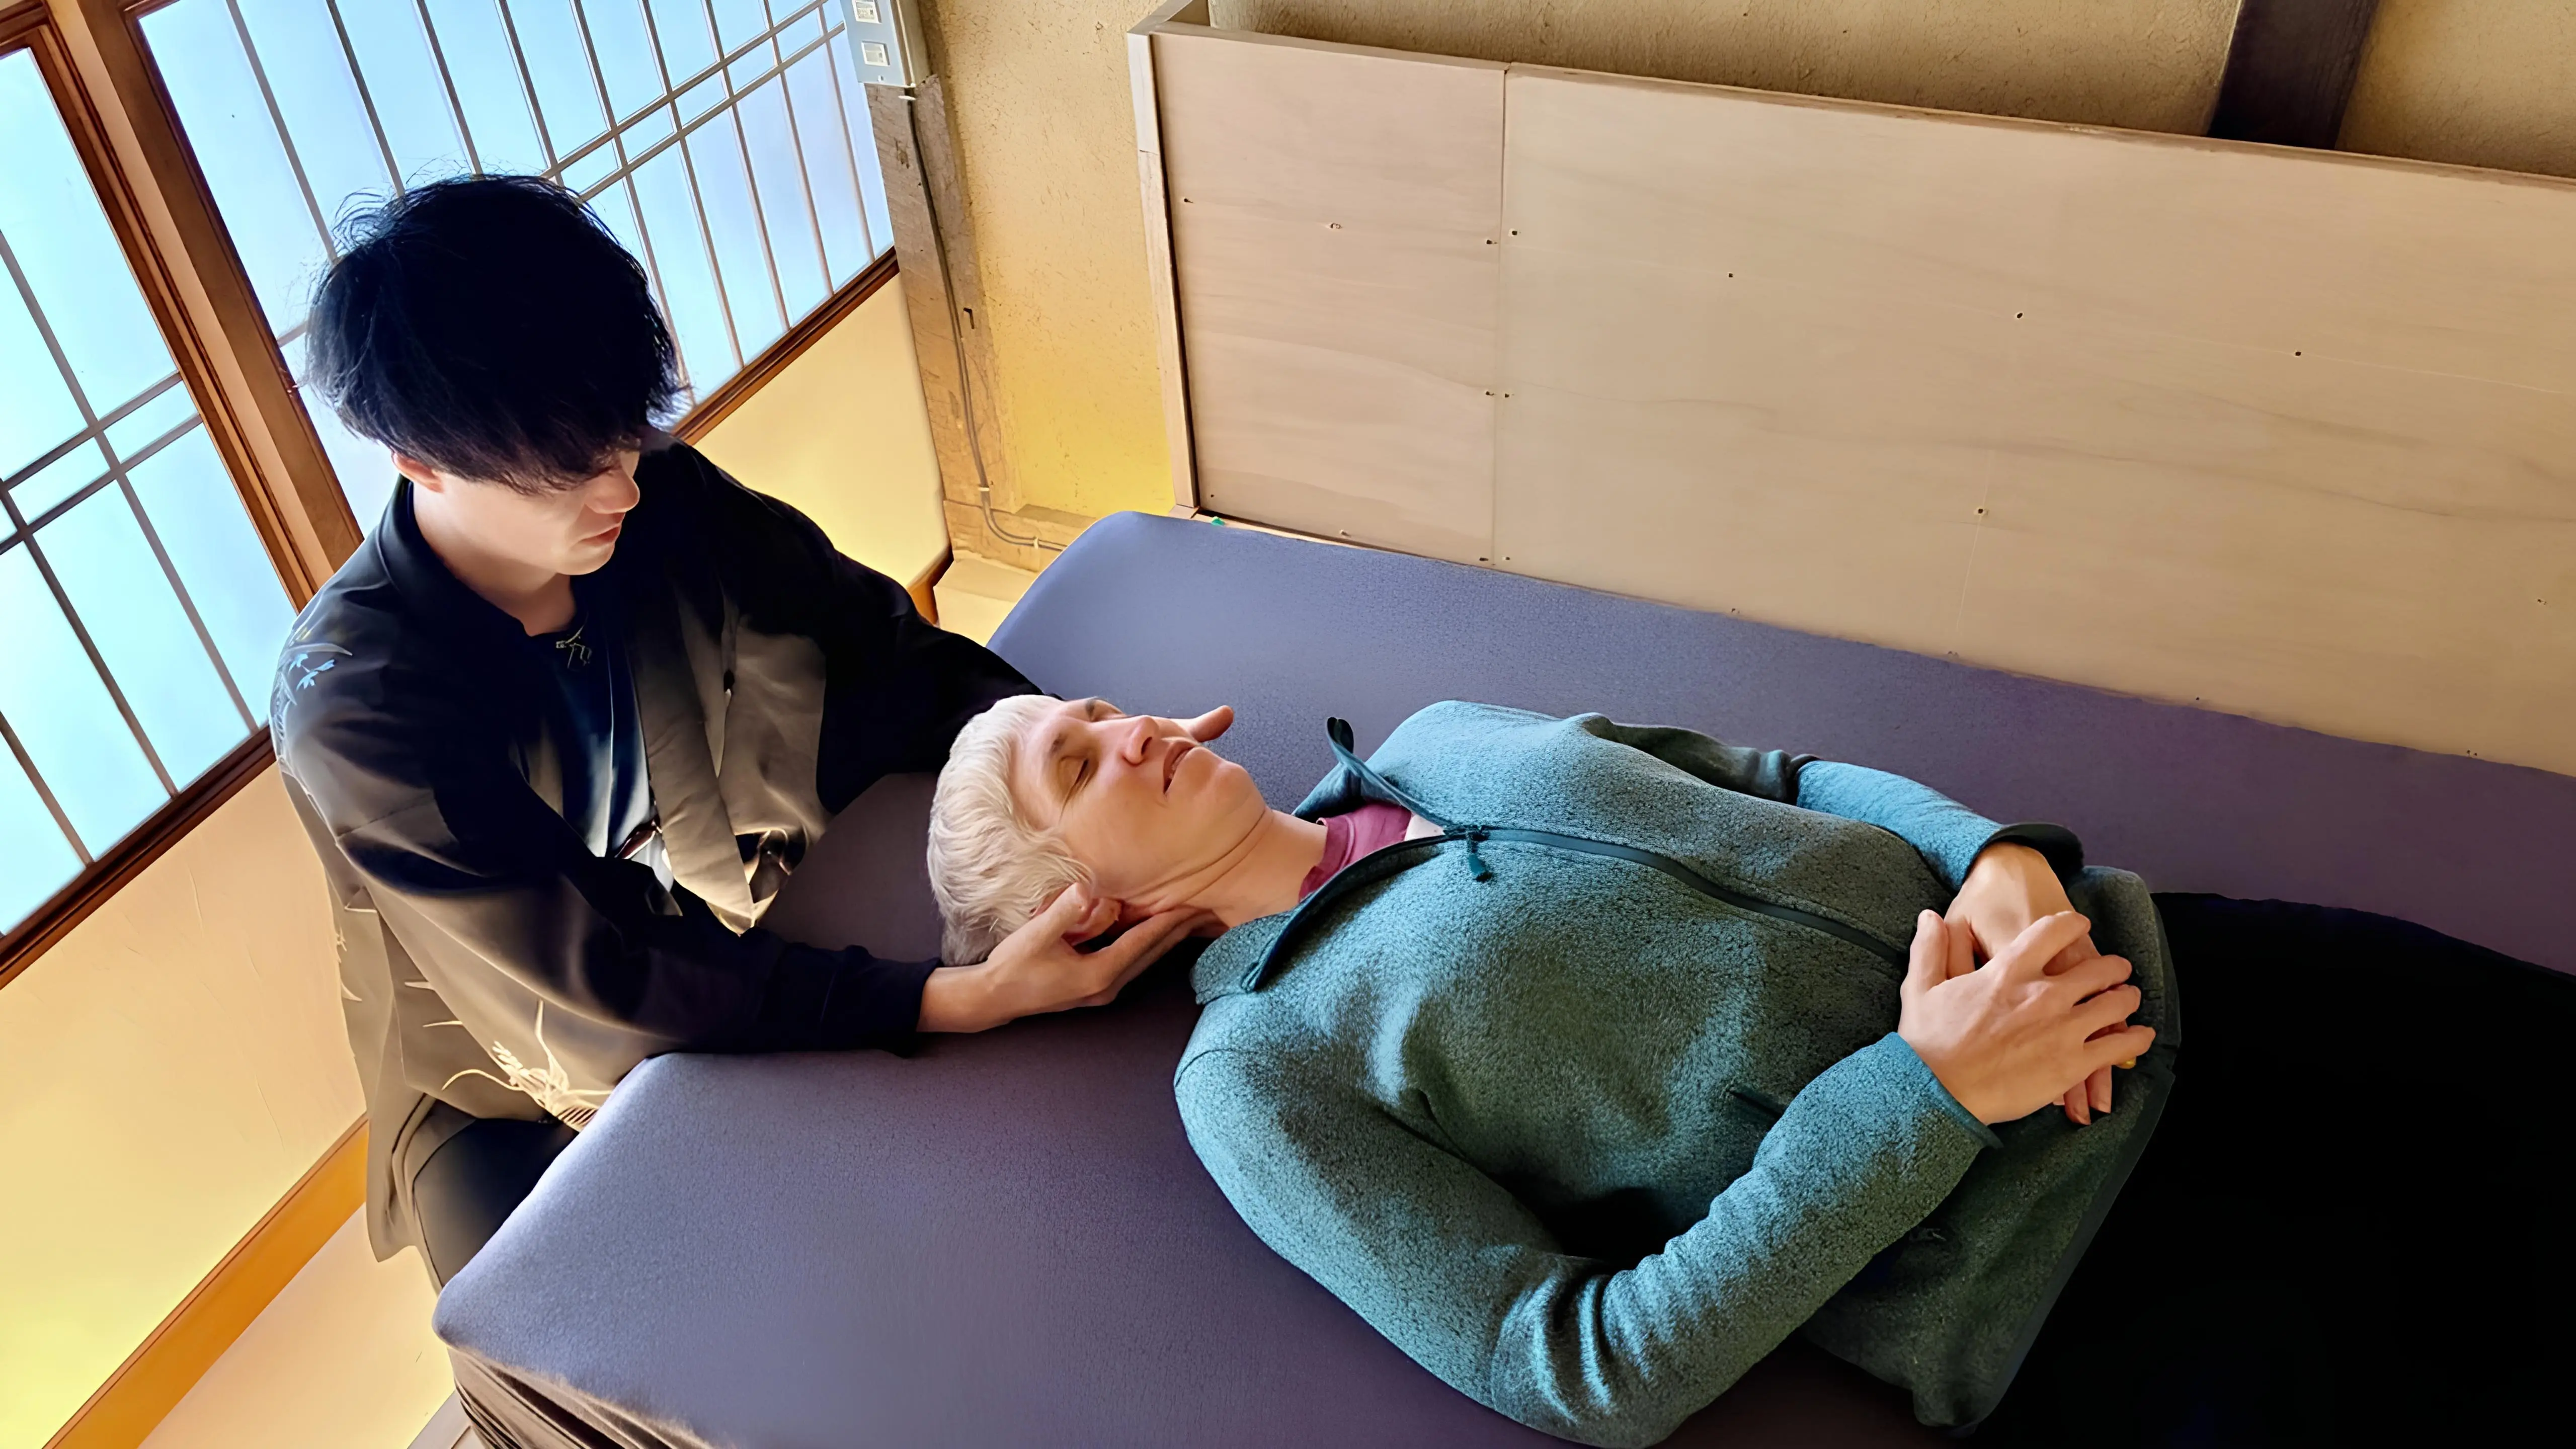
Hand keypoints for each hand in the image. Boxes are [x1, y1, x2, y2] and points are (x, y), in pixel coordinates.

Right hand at [918, 883, 1205, 1032]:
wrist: (994, 997)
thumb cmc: (1013, 966)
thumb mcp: (1036, 936)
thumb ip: (1063, 913)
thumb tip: (1086, 891)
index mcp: (1099, 974)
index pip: (1144, 942)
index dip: (1170, 921)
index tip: (1195, 903)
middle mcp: (1108, 986)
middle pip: (1154, 953)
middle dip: (1181, 930)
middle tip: (1209, 908)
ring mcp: (1104, 989)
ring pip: (1147, 959)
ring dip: (1169, 938)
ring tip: (1192, 918)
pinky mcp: (1096, 986)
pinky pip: (1133, 962)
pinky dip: (1150, 945)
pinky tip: (1157, 932)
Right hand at [1948, 844, 2117, 1124]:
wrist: (1937, 1091)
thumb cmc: (1927, 1042)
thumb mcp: (1920, 987)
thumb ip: (1931, 948)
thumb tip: (1929, 917)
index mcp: (2009, 972)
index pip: (2052, 932)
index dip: (2072, 924)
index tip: (2080, 924)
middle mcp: (2043, 994)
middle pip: (2096, 968)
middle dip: (2112, 965)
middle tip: (2117, 968)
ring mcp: (2063, 1029)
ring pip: (2114, 1003)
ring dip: (2126, 997)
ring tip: (2130, 998)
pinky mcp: (2072, 1064)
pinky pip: (2117, 1047)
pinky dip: (2135, 1039)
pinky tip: (2140, 1036)